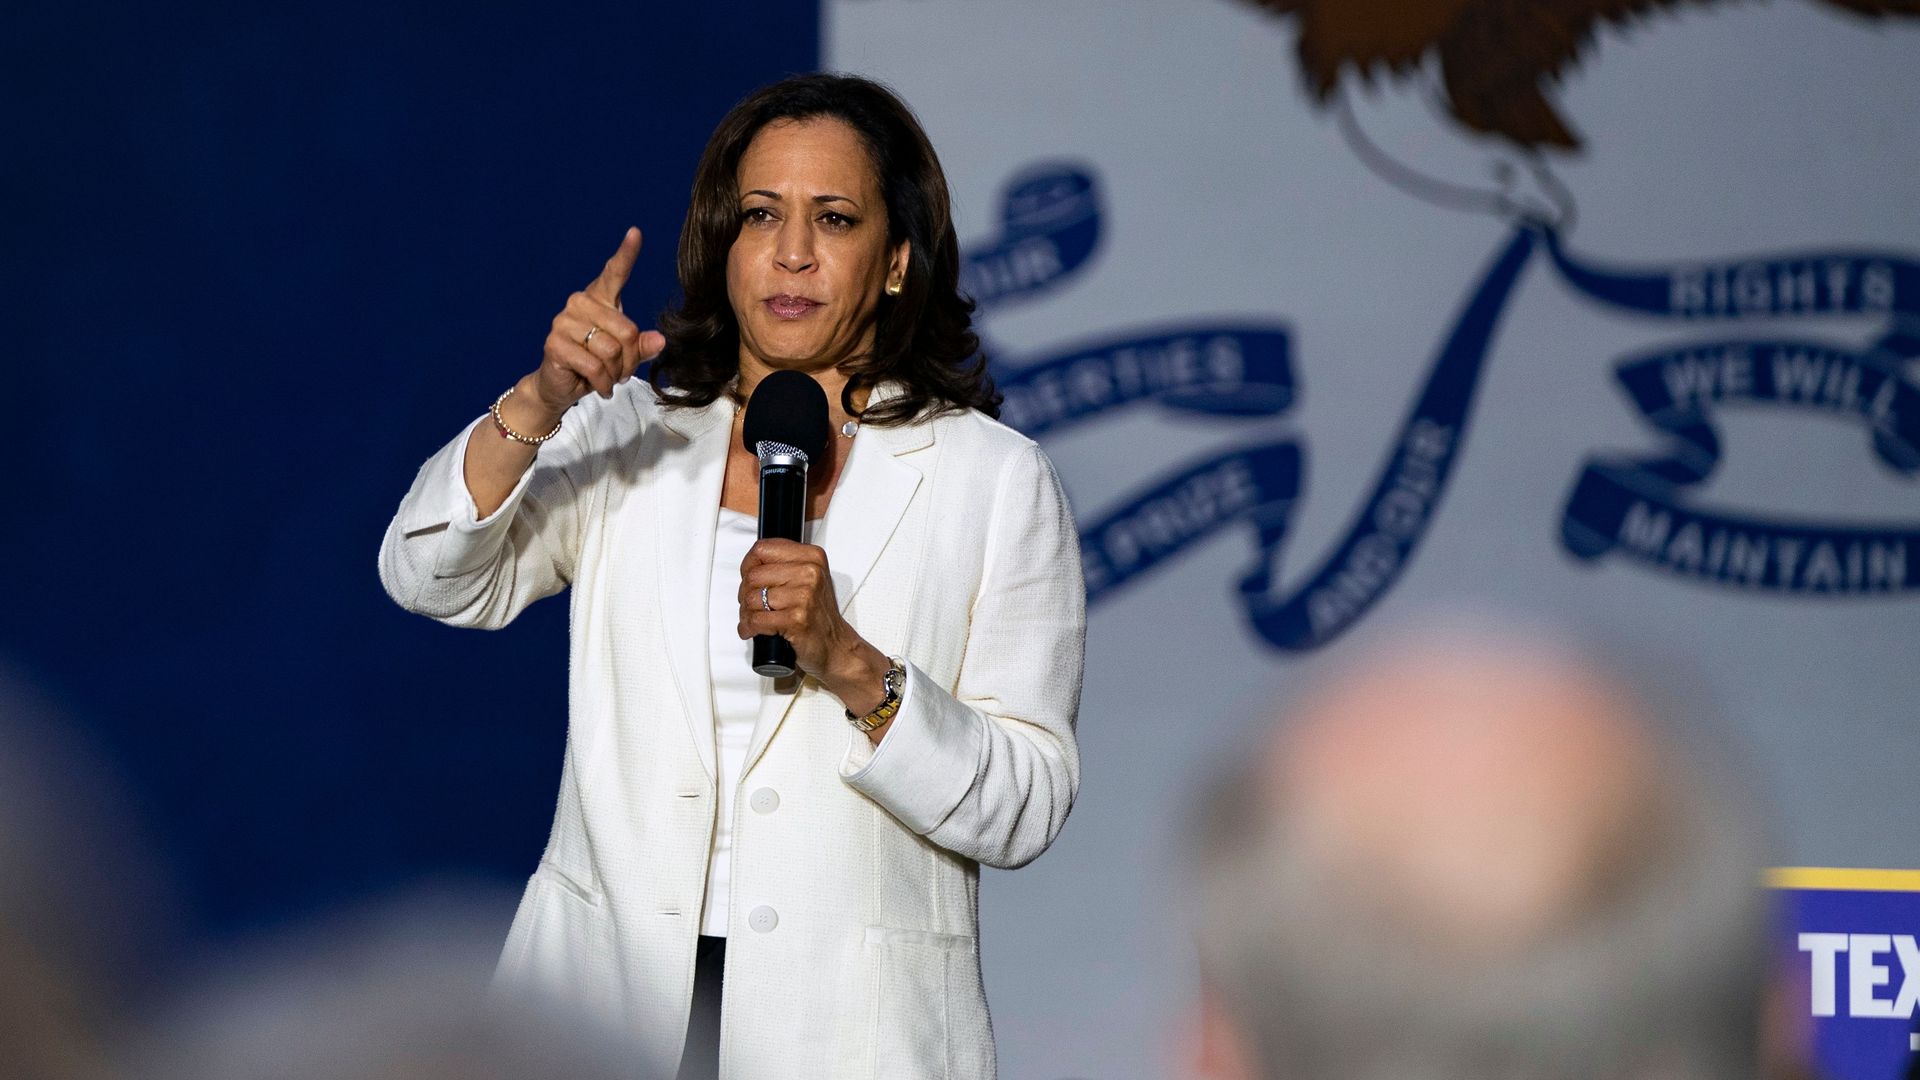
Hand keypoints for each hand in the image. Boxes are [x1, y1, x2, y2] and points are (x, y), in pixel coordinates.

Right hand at [529, 227, 666, 413]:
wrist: (560, 386)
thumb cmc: (595, 364)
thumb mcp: (624, 355)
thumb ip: (641, 346)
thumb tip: (660, 340)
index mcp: (598, 298)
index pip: (614, 272)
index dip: (626, 253)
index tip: (635, 233)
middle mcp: (579, 303)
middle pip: (626, 330)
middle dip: (630, 360)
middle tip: (622, 372)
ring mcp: (563, 322)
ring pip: (611, 350)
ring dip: (616, 373)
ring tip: (609, 378)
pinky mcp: (554, 344)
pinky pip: (594, 366)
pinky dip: (603, 382)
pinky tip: (599, 386)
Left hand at [737, 539, 890, 713]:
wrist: (836, 646)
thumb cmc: (818, 615)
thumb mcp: (808, 580)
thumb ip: (784, 566)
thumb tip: (750, 566)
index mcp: (812, 557)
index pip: (762, 549)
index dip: (748, 565)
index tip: (748, 578)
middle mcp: (810, 573)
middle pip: (753, 575)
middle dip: (745, 594)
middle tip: (751, 605)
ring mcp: (804, 596)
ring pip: (751, 599)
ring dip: (746, 614)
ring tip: (754, 619)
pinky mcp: (796, 619)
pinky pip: (756, 620)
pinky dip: (749, 628)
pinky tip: (753, 631)